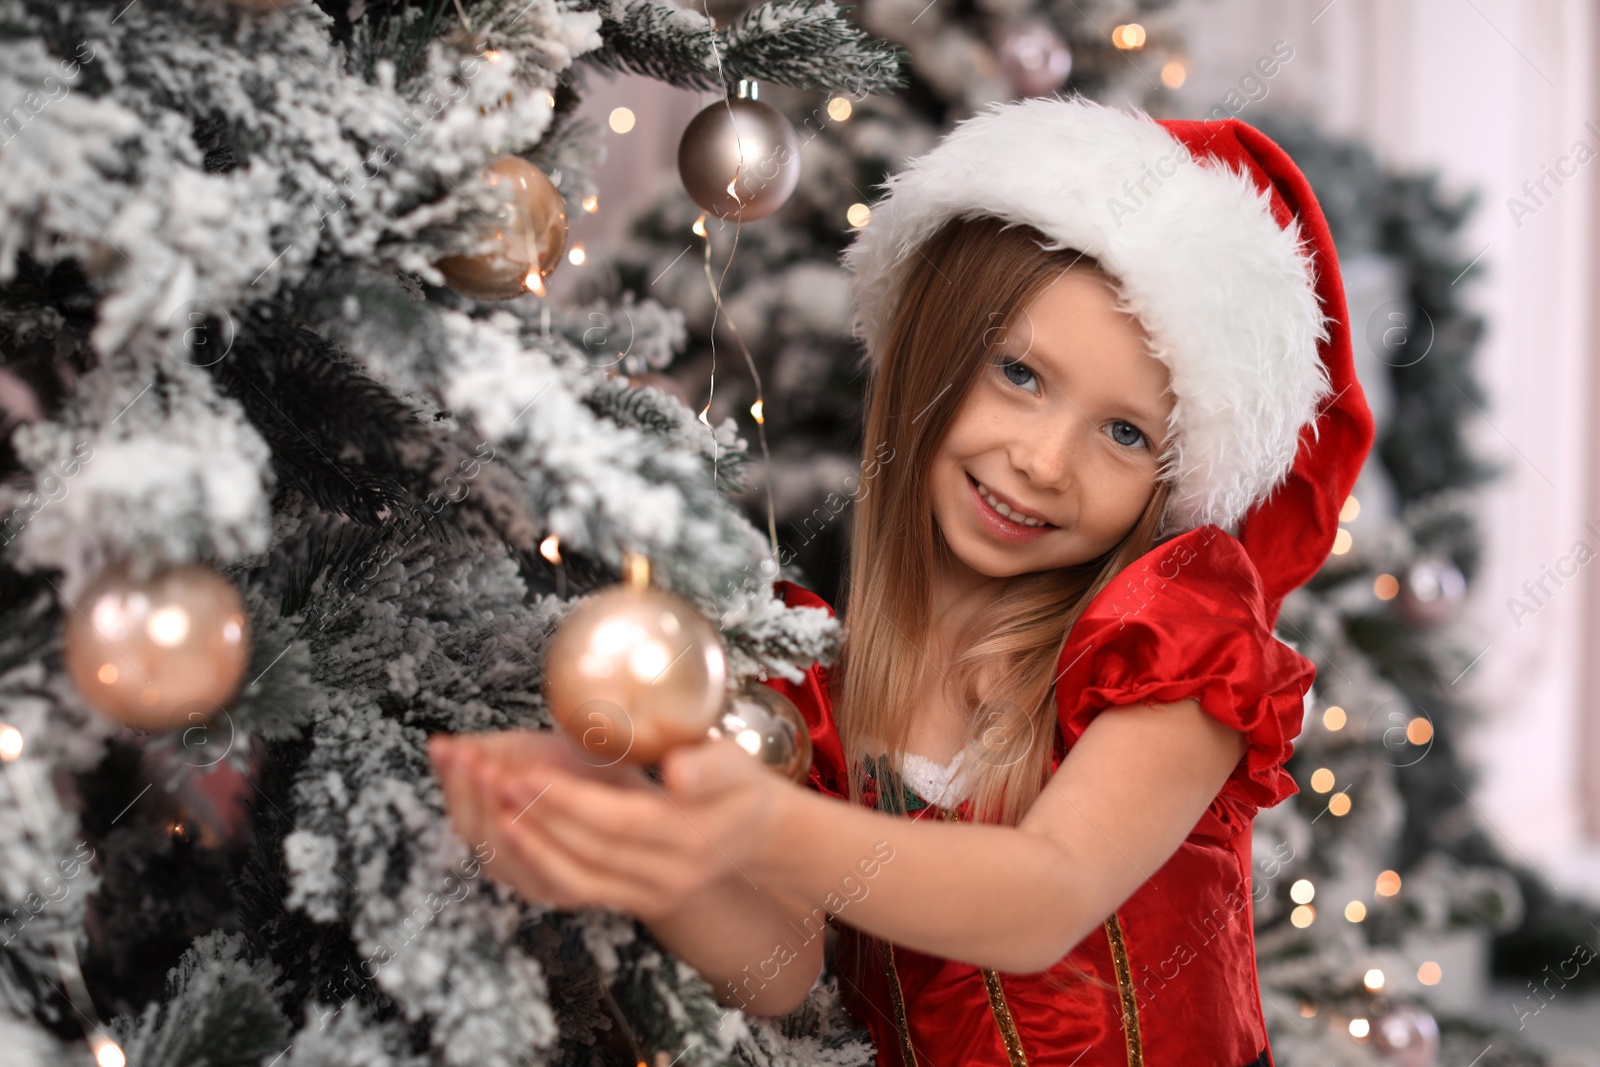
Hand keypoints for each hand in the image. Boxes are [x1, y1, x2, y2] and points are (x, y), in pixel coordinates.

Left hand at [428, 729, 789, 922]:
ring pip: (573, 879)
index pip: (617, 821)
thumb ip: (710, 766)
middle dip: (534, 816)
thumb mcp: (737, 766)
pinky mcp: (630, 904)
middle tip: (488, 779)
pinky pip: (574, 891)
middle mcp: (668, 878)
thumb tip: (678, 775)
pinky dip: (536, 862)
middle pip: (588, 851)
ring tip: (489, 804)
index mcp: (692, 838)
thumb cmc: (740, 787)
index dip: (567, 799)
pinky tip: (507, 832)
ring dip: (526, 843)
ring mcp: (648, 898)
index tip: (523, 770)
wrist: (755, 835)